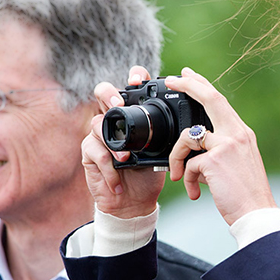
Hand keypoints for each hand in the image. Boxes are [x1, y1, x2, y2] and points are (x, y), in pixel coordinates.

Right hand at [82, 66, 163, 218]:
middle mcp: (114, 120)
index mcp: (134, 115)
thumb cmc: (150, 173)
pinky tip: (118, 178)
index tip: (139, 80)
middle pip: (102, 92)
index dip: (132, 77)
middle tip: (118, 103)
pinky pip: (94, 152)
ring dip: (113, 143)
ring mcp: (99, 135)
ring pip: (97, 123)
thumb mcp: (165, 152)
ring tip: (125, 159)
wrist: (135, 202)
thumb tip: (190, 125)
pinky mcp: (89, 154)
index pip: (131, 87)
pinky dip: (108, 167)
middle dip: (108, 93)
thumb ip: (170, 136)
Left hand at [165, 67, 275, 225]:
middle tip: (171, 80)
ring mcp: (227, 145)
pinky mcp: (215, 160)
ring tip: (179, 175)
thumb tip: (197, 147)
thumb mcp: (237, 163)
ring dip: (177, 157)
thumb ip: (221, 149)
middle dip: (188, 85)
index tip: (187, 75)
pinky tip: (195, 192)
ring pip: (188, 137)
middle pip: (210, 98)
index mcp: (242, 133)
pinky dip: (187, 179)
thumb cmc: (245, 193)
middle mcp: (237, 134)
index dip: (202, 85)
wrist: (256, 213)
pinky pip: (189, 164)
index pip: (220, 101)